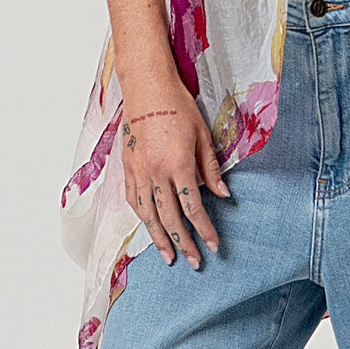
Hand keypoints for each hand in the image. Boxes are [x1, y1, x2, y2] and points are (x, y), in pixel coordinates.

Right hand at [119, 73, 230, 267]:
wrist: (147, 87)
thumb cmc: (178, 106)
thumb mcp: (203, 135)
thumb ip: (211, 168)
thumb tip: (223, 194)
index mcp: (178, 164)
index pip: (193, 207)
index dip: (204, 229)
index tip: (213, 244)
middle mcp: (155, 172)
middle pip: (169, 218)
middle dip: (183, 243)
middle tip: (195, 261)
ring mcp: (138, 171)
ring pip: (148, 214)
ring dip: (159, 238)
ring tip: (169, 257)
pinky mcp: (127, 167)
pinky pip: (133, 200)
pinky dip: (142, 218)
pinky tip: (149, 228)